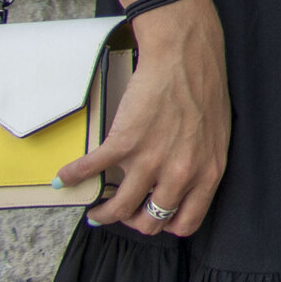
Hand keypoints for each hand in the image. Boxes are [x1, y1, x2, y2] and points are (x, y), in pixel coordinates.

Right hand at [61, 0, 229, 236]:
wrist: (186, 56)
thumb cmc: (206, 92)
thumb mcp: (216, 138)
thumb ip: (201, 166)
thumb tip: (183, 188)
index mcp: (207, 173)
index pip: (185, 223)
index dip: (165, 225)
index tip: (153, 217)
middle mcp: (179, 173)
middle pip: (149, 222)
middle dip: (132, 221)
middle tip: (123, 210)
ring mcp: (150, 160)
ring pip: (119, 209)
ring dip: (102, 214)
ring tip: (96, 210)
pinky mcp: (125, 142)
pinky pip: (91, 171)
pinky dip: (72, 177)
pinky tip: (64, 178)